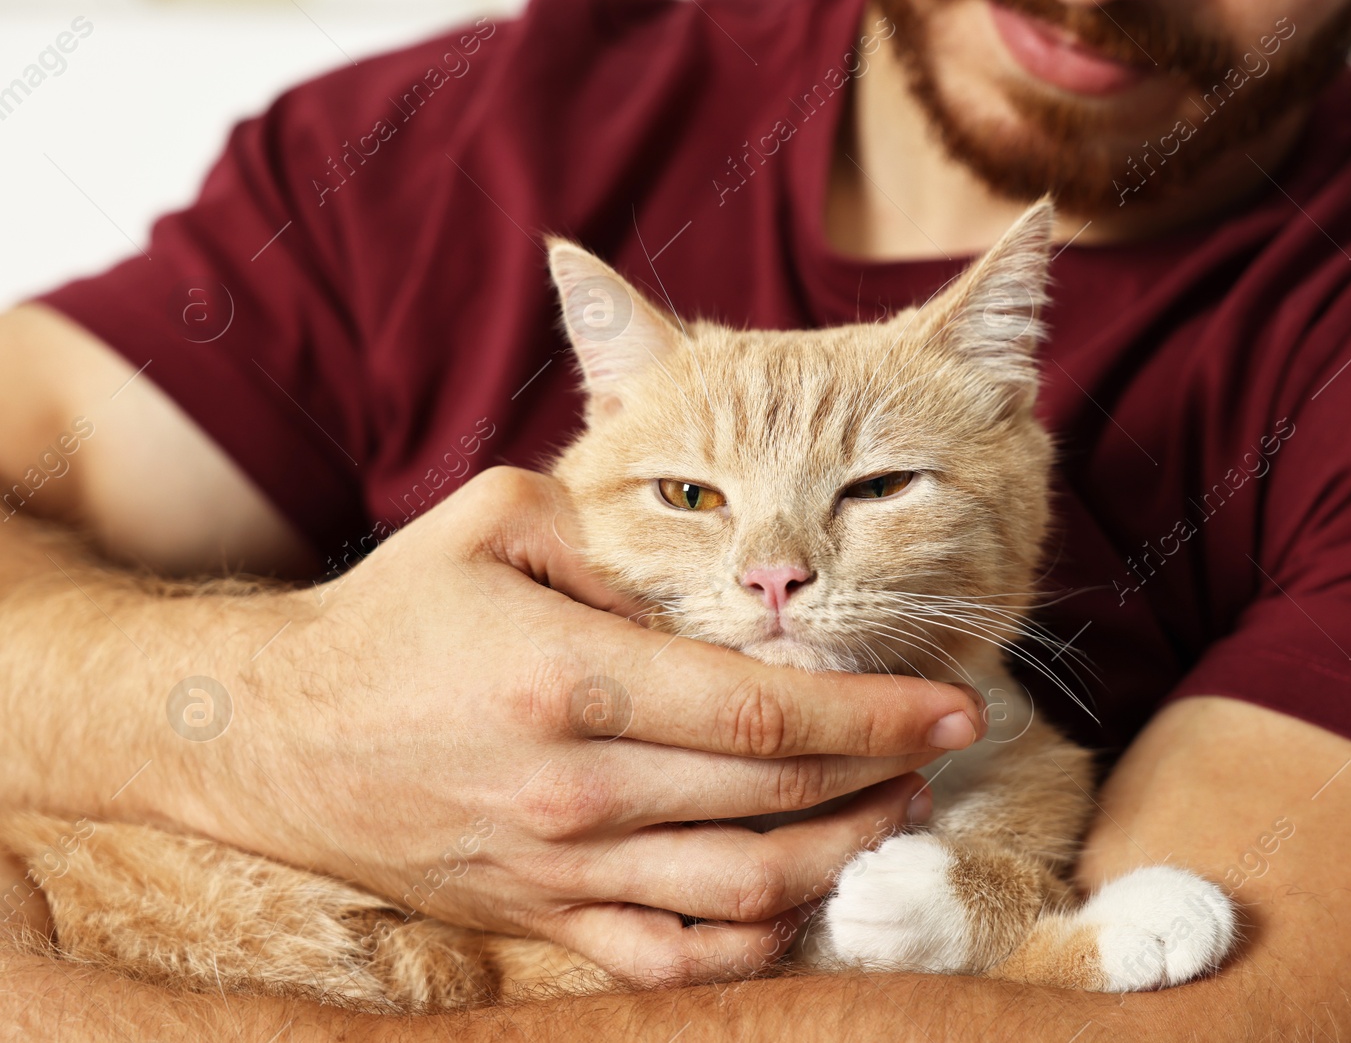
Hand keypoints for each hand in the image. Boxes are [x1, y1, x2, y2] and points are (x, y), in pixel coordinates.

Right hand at [217, 467, 982, 984]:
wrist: (269, 733)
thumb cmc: (390, 618)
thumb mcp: (493, 522)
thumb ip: (612, 531)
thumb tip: (708, 584)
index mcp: (571, 679)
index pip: (767, 710)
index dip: (877, 712)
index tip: (952, 703)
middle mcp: (577, 787)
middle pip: (777, 796)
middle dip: (886, 771)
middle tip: (945, 744)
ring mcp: (561, 868)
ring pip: (746, 889)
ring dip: (843, 852)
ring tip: (893, 806)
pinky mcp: (541, 917)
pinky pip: (673, 957)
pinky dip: (754, 941)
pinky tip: (801, 897)